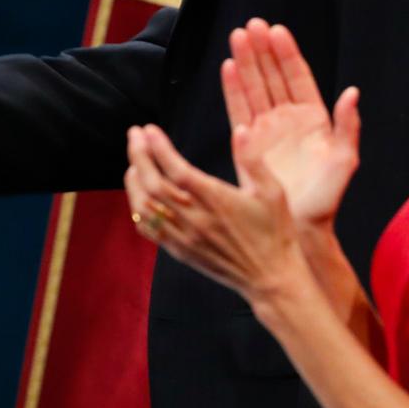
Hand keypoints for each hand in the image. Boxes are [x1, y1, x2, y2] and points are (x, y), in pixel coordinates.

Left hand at [124, 121, 305, 304]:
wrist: (270, 278)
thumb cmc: (274, 231)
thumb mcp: (272, 191)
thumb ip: (252, 158)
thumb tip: (240, 129)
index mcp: (216, 201)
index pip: (177, 170)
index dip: (159, 149)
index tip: (148, 130)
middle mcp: (196, 219)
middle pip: (155, 185)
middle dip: (140, 156)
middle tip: (134, 134)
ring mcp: (185, 237)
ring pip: (146, 208)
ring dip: (134, 182)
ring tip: (134, 162)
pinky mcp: (181, 251)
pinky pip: (149, 230)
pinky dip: (138, 209)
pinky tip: (138, 194)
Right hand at [222, 20, 360, 226]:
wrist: (300, 227)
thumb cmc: (326, 198)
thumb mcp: (344, 160)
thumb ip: (347, 126)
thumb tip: (352, 92)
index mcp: (314, 119)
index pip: (298, 78)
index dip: (287, 54)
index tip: (277, 31)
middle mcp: (288, 119)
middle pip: (272, 76)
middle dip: (262, 51)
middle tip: (252, 25)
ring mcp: (266, 129)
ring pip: (254, 88)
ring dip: (245, 63)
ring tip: (237, 37)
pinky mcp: (247, 143)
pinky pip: (238, 110)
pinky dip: (233, 89)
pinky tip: (227, 68)